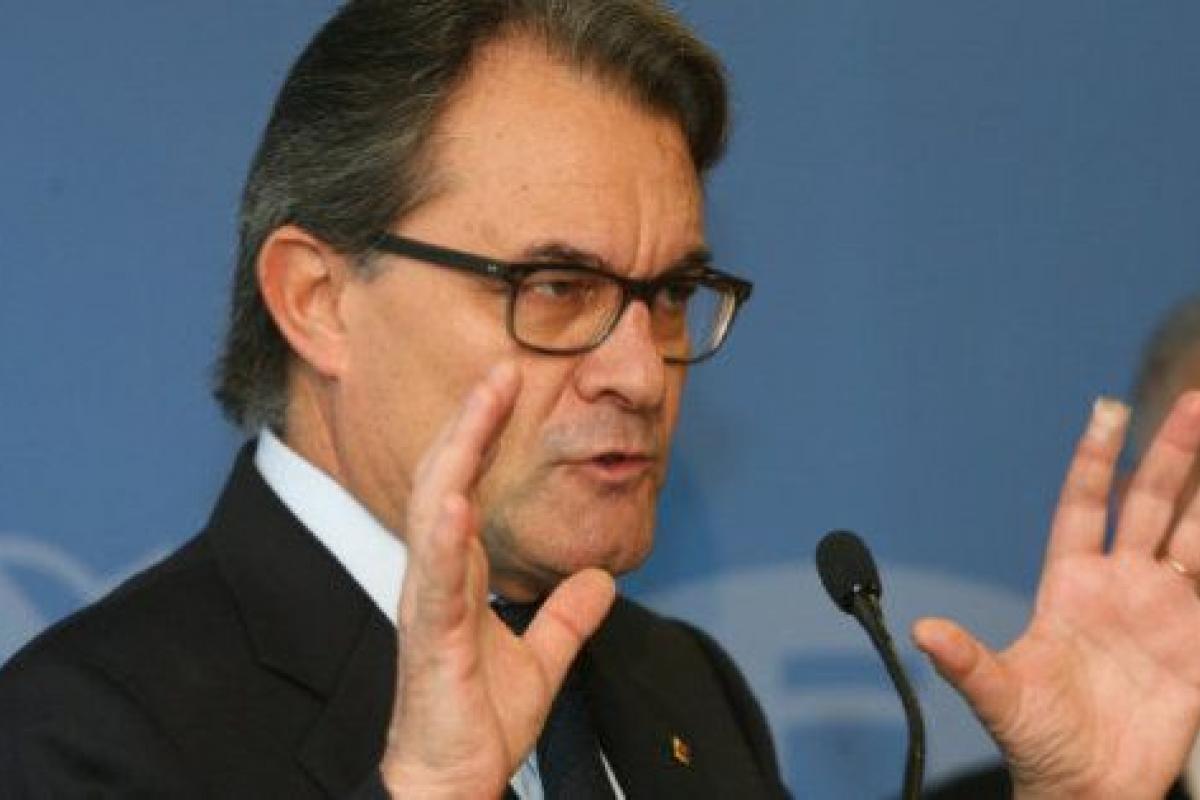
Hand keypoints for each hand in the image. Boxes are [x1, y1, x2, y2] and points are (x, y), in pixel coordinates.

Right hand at [378, 361, 616, 797]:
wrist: (453, 780)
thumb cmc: (479, 721)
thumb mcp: (543, 659)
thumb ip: (568, 617)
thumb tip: (602, 580)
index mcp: (459, 575)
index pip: (467, 486)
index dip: (483, 435)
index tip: (509, 383)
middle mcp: (437, 577)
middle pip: (446, 480)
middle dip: (471, 423)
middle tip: (500, 369)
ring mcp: (428, 604)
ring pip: (434, 512)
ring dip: (457, 455)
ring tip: (481, 405)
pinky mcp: (429, 639)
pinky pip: (433, 580)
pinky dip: (443, 538)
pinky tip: (455, 501)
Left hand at [914, 392, 1199, 798]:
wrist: (1089, 789)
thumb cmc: (1039, 742)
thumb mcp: (1001, 697)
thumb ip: (968, 663)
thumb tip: (924, 631)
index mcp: (1070, 585)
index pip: (1085, 505)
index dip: (1095, 459)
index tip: (1109, 408)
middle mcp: (1120, 585)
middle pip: (1150, 504)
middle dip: (1172, 453)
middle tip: (1194, 402)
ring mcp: (1164, 609)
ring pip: (1192, 533)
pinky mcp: (1197, 641)